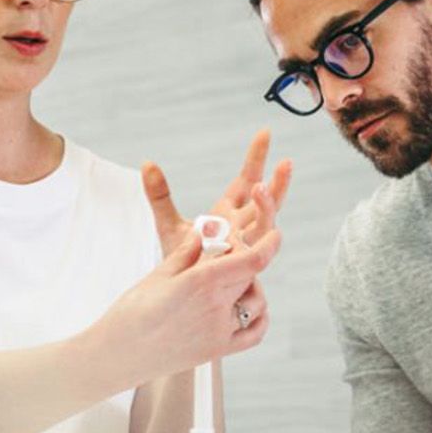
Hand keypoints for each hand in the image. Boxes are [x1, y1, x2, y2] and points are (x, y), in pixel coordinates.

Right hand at [94, 223, 281, 385]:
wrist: (117, 355)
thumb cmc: (130, 313)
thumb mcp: (158, 275)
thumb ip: (187, 253)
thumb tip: (205, 231)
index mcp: (200, 282)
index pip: (251, 260)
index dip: (270, 244)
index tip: (277, 234)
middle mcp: (215, 307)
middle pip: (250, 277)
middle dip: (246, 262)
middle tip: (229, 256)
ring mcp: (219, 332)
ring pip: (255, 303)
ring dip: (251, 288)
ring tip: (231, 282)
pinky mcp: (218, 350)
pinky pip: (254, 333)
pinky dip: (258, 318)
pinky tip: (246, 309)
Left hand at [143, 127, 293, 256]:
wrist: (182, 299)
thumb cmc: (181, 263)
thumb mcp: (168, 225)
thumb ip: (160, 195)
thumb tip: (146, 163)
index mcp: (228, 214)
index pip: (246, 180)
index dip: (256, 157)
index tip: (265, 133)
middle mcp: (243, 230)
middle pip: (266, 202)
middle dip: (277, 183)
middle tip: (285, 163)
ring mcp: (246, 251)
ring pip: (266, 226)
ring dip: (268, 208)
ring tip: (264, 189)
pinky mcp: (244, 271)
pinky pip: (256, 255)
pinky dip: (259, 243)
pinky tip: (265, 231)